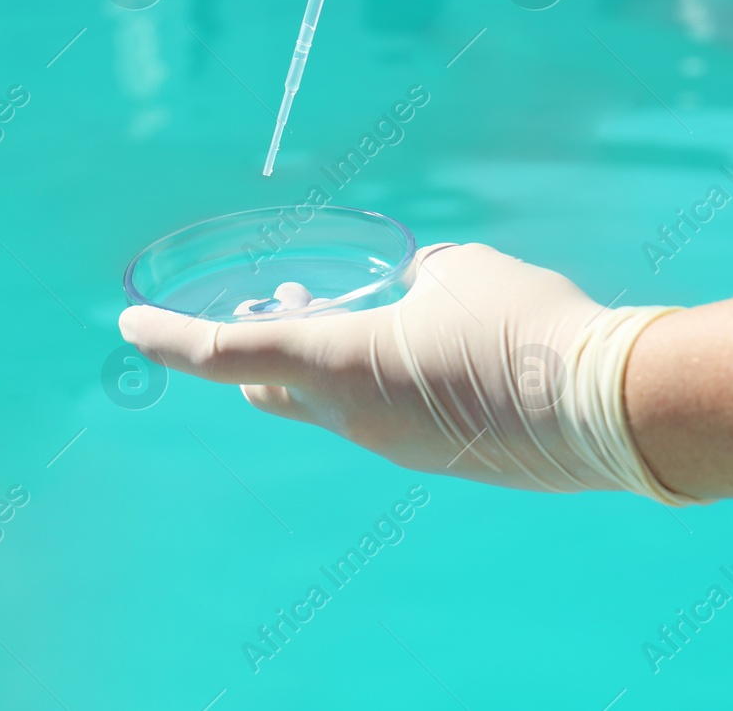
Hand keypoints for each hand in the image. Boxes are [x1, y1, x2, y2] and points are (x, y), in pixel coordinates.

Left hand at [119, 242, 693, 499]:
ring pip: (330, 402)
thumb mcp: (457, 271)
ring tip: (354, 310)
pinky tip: (422, 349)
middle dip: (258, 344)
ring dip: (326, 360)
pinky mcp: (437, 461)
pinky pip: (384, 419)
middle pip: (270, 385)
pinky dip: (377, 382)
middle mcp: (353, 418)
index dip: (171, 338)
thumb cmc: (524, 322)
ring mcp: (395, 448)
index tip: (126, 327)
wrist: (606, 407)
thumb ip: (414, 277)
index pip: (227, 353)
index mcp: (339, 366)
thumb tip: (410, 293)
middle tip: (273, 303)